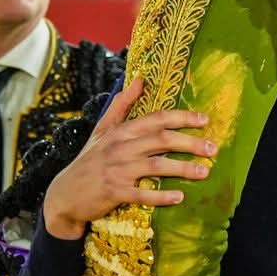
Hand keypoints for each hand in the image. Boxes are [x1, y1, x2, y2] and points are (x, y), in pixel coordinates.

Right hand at [43, 79, 214, 240]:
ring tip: (205, 171)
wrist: (63, 195)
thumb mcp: (103, 129)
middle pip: (161, 140)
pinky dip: (161, 196)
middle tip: (213, 148)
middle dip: (190, 143)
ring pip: (156, 166)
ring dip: (183, 169)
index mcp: (121, 131)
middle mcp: (120, 148)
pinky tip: (179, 196)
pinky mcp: (114, 192)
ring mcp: (117, 170)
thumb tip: (140, 79)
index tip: (205, 120)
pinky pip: (142, 194)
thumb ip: (122, 104)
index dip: (182, 118)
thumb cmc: (89, 160)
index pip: (157, 119)